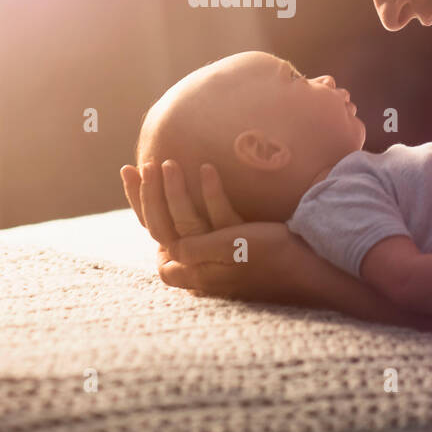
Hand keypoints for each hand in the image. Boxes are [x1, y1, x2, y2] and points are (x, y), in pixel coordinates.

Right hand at [119, 158, 302, 302]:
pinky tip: (208, 167)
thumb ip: (195, 224)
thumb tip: (172, 193)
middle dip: (148, 194)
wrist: (302, 268)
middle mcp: (197, 263)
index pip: (152, 227)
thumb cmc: (260, 248)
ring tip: (170, 162)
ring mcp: (217, 257)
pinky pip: (220, 216)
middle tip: (145, 163)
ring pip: (185, 223)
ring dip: (174, 191)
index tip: (129, 169)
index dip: (137, 199)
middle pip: (160, 228)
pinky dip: (212, 191)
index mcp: (187, 259)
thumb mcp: (218, 237)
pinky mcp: (240, 246)